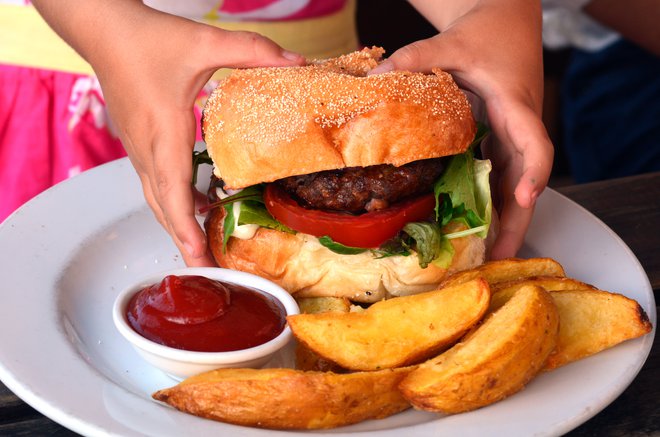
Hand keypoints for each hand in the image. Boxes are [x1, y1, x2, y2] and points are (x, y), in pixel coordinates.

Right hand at [34, 0, 304, 265]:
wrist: (102, 30)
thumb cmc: (145, 39)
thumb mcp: (204, 42)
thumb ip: (252, 51)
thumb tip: (295, 62)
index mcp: (164, 130)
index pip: (172, 190)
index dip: (185, 228)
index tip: (199, 257)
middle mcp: (147, 147)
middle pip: (162, 207)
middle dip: (184, 242)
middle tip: (208, 272)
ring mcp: (139, 147)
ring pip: (157, 198)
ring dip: (179, 225)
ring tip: (205, 248)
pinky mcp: (139, 142)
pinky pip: (157, 182)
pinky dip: (174, 201)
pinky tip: (196, 202)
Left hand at [370, 0, 553, 258]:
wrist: (507, 22)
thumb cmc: (487, 32)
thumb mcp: (450, 43)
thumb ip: (417, 58)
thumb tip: (375, 79)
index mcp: (516, 103)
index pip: (535, 143)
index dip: (533, 172)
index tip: (526, 197)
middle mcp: (521, 126)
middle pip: (527, 179)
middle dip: (518, 218)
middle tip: (502, 255)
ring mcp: (513, 136)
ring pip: (515, 183)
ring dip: (507, 218)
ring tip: (490, 255)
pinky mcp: (502, 139)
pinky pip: (501, 175)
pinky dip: (492, 202)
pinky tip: (476, 225)